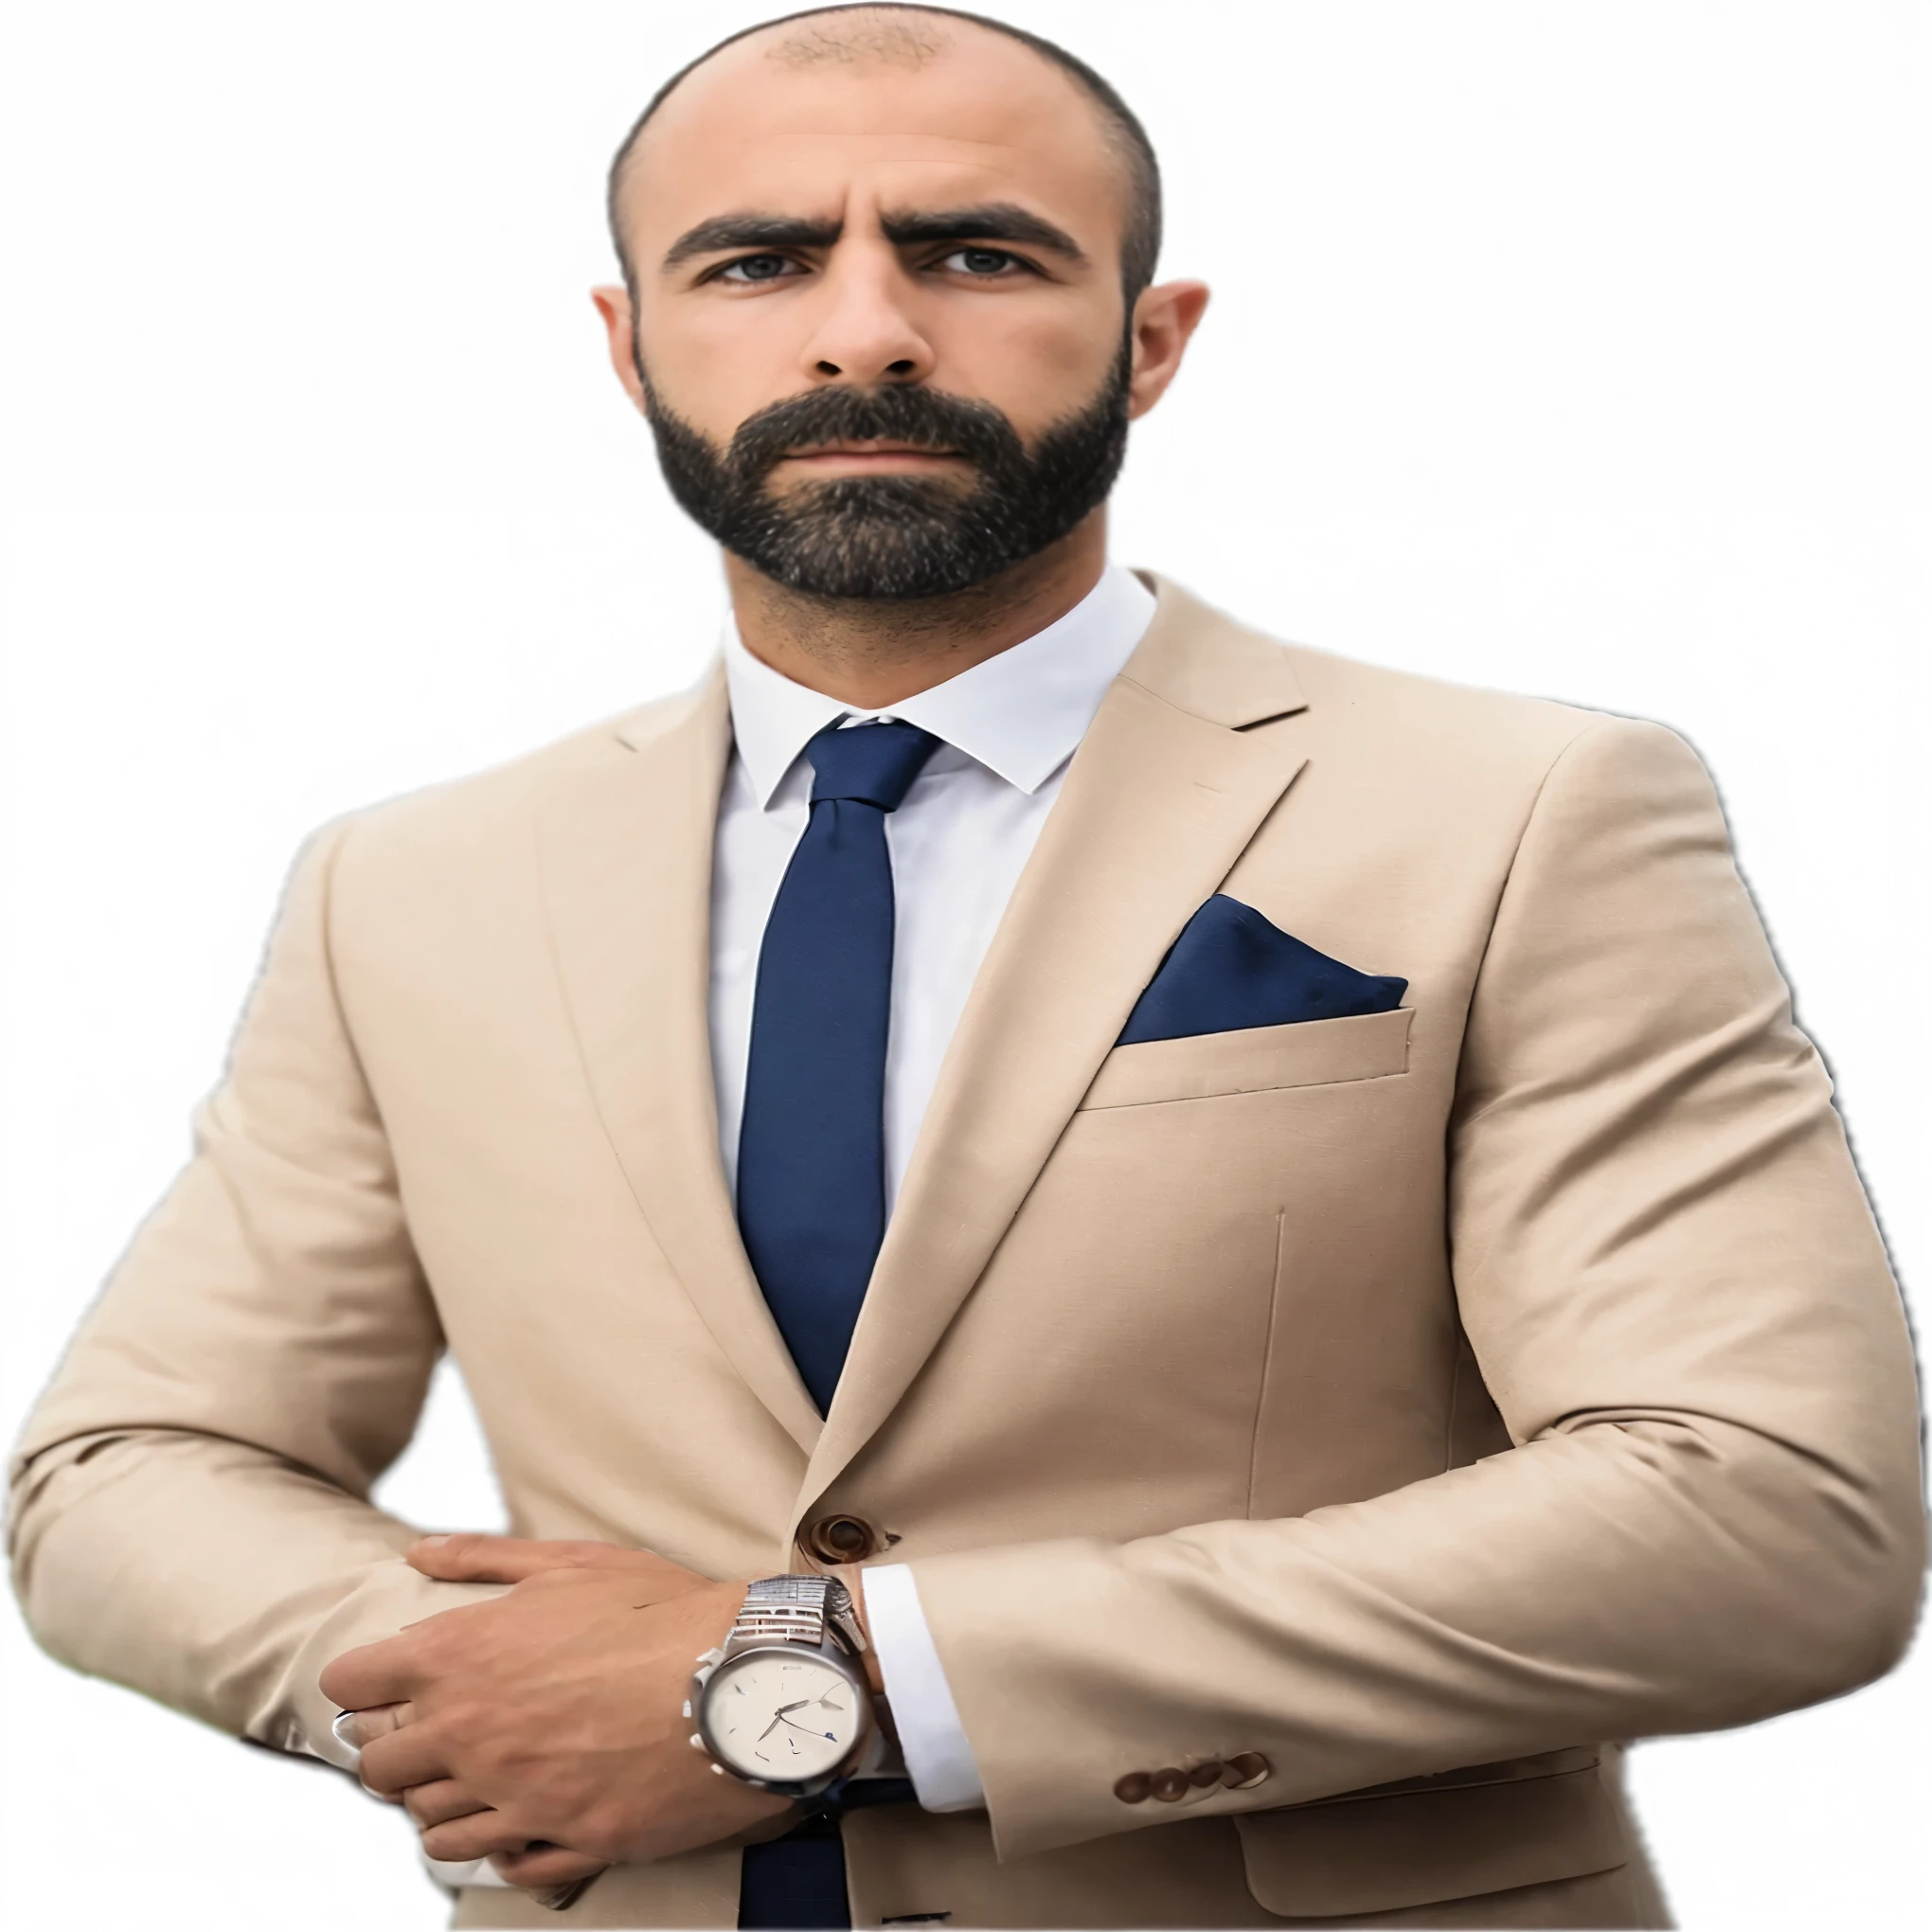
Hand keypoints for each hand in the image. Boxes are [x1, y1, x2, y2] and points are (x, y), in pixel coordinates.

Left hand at [320, 1535, 792, 1889]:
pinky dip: (502, 1845)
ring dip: (442, 1803)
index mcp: (461, 1658)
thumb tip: (418, 1552)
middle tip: (432, 1732)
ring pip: (432, 1829)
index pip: (354, 1684)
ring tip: (480, 1778)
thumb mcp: (574, 1563)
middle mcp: (471, 1736)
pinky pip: (503, 1865)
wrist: (747, 1678)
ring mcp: (516, 1799)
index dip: (365, 1681)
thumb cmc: (664, 1612)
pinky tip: (524, 1816)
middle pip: (377, 1767)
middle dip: (392, 1748)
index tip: (387, 1682)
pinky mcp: (567, 1842)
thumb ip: (485, 1557)